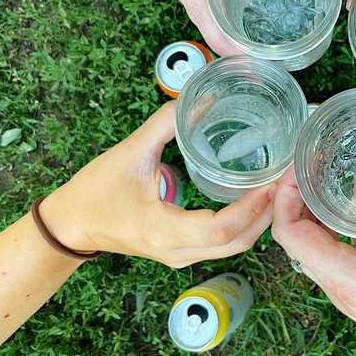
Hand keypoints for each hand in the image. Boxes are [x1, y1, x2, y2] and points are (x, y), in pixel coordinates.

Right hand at [39, 102, 274, 267]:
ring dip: (259, 221)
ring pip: (233, 248)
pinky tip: (253, 199)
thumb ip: (165, 123)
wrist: (69, 225)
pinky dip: (244, 225)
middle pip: (237, 243)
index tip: (272, 182)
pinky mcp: (181, 253)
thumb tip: (200, 97)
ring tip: (275, 187)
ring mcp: (180, 257)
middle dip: (267, 215)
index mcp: (164, 230)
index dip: (251, 208)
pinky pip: (222, 246)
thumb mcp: (130, 152)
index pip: (220, 230)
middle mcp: (177, 252)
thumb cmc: (95, 191)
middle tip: (285, 181)